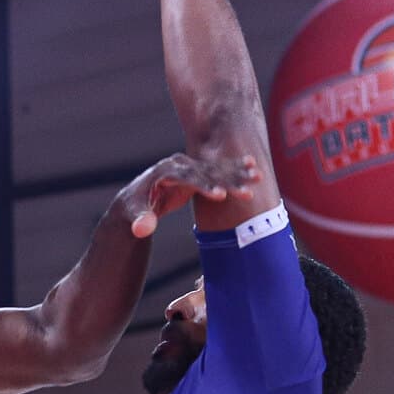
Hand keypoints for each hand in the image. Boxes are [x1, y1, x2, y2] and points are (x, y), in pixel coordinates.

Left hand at [118, 151, 259, 238]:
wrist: (136, 198)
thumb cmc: (135, 207)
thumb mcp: (135, 214)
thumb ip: (140, 221)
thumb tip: (142, 230)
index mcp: (165, 172)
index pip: (188, 179)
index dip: (204, 187)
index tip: (221, 196)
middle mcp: (178, 164)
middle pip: (207, 172)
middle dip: (228, 181)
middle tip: (249, 190)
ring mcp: (188, 165)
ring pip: (216, 169)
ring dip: (237, 173)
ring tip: (258, 175)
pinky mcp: (195, 171)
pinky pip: (217, 170)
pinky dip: (234, 169)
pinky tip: (252, 165)